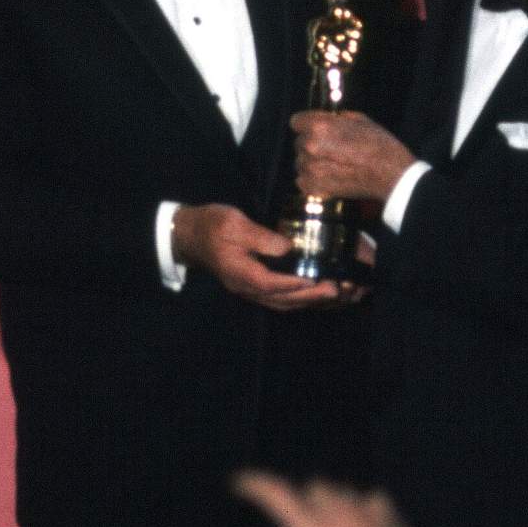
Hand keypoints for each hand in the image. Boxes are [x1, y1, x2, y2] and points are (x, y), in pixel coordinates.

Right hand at [171, 203, 344, 310]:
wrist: (189, 235)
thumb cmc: (210, 225)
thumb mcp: (232, 223)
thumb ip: (260, 236)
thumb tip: (287, 247)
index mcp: (238, 272)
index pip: (270, 283)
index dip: (295, 284)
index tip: (319, 281)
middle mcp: (245, 287)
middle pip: (281, 300)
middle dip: (311, 297)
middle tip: (338, 290)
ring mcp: (248, 290)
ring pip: (282, 303)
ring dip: (309, 302)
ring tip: (335, 295)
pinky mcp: (253, 287)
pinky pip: (280, 300)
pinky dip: (300, 299)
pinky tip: (316, 295)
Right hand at [231, 470, 445, 526]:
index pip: (277, 494)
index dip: (255, 485)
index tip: (241, 482)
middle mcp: (339, 512)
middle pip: (311, 487)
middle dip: (300, 499)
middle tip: (297, 522)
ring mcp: (368, 512)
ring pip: (341, 490)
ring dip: (330, 501)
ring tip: (329, 523)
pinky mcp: (392, 520)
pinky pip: (372, 499)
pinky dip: (362, 506)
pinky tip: (363, 522)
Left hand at [290, 111, 413, 202]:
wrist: (391, 175)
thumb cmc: (379, 146)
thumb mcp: (360, 120)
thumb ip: (336, 119)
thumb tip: (327, 119)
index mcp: (320, 127)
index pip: (296, 121)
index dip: (306, 123)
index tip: (313, 127)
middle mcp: (310, 147)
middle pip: (299, 142)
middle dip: (311, 143)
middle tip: (330, 148)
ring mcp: (310, 169)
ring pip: (300, 162)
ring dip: (312, 162)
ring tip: (333, 164)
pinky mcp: (313, 188)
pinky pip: (302, 181)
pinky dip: (312, 180)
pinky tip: (329, 177)